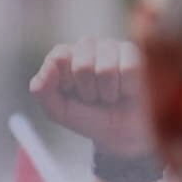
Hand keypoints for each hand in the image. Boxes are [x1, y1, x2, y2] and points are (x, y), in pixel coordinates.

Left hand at [28, 37, 149, 164]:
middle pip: (83, 65)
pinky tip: (128, 91)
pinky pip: (129, 70)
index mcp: (65, 55)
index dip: (67, 83)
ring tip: (111, 96)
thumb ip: (43, 91)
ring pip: (107, 70)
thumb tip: (50, 66)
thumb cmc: (89, 118)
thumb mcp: (59, 112)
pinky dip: (127, 90)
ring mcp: (113, 46)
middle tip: (95, 98)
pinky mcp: (137, 53)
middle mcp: (88, 45)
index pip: (59, 58)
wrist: (121, 136)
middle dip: (89, 92)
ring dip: (109, 93)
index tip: (73, 95)